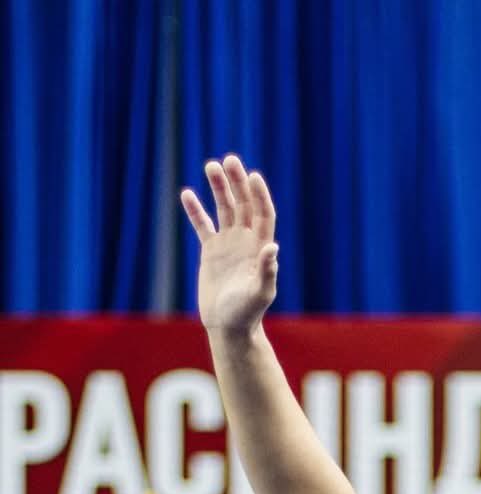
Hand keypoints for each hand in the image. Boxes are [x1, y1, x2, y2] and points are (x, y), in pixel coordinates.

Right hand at [180, 156, 278, 333]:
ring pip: (224, 209)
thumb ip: (268, 271)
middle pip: (243, 205)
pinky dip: (196, 210)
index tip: (252, 176)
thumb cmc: (248, 313)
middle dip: (237, 182)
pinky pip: (203, 225)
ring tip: (211, 166)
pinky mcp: (211, 251)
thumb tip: (272, 246)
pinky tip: (188, 193)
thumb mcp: (260, 293)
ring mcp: (228, 244)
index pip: (263, 214)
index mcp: (260, 248)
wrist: (229, 326)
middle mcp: (246, 242)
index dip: (259, 195)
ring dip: (219, 188)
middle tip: (229, 160)